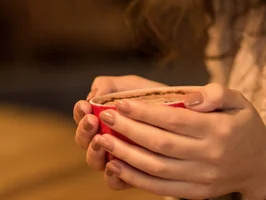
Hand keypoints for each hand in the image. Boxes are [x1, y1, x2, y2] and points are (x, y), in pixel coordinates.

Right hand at [72, 75, 166, 189]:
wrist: (185, 117)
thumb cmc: (156, 99)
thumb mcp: (135, 86)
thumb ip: (111, 85)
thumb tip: (94, 94)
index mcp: (103, 116)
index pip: (83, 116)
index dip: (79, 112)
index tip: (85, 105)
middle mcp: (106, 138)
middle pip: (83, 140)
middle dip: (83, 130)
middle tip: (91, 121)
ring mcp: (117, 157)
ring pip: (94, 161)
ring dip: (93, 150)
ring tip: (100, 139)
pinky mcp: (131, 174)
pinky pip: (114, 180)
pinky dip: (111, 174)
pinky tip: (113, 164)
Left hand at [95, 83, 265, 198]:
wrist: (262, 166)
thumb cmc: (245, 126)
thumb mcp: (239, 101)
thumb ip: (215, 93)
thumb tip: (188, 98)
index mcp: (218, 130)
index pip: (174, 120)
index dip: (144, 112)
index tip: (120, 103)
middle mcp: (209, 156)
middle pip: (160, 144)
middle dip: (128, 130)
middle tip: (105, 118)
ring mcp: (202, 178)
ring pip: (156, 169)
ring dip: (126, 155)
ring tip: (103, 140)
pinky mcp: (196, 193)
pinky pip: (161, 188)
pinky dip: (136, 178)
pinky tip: (117, 166)